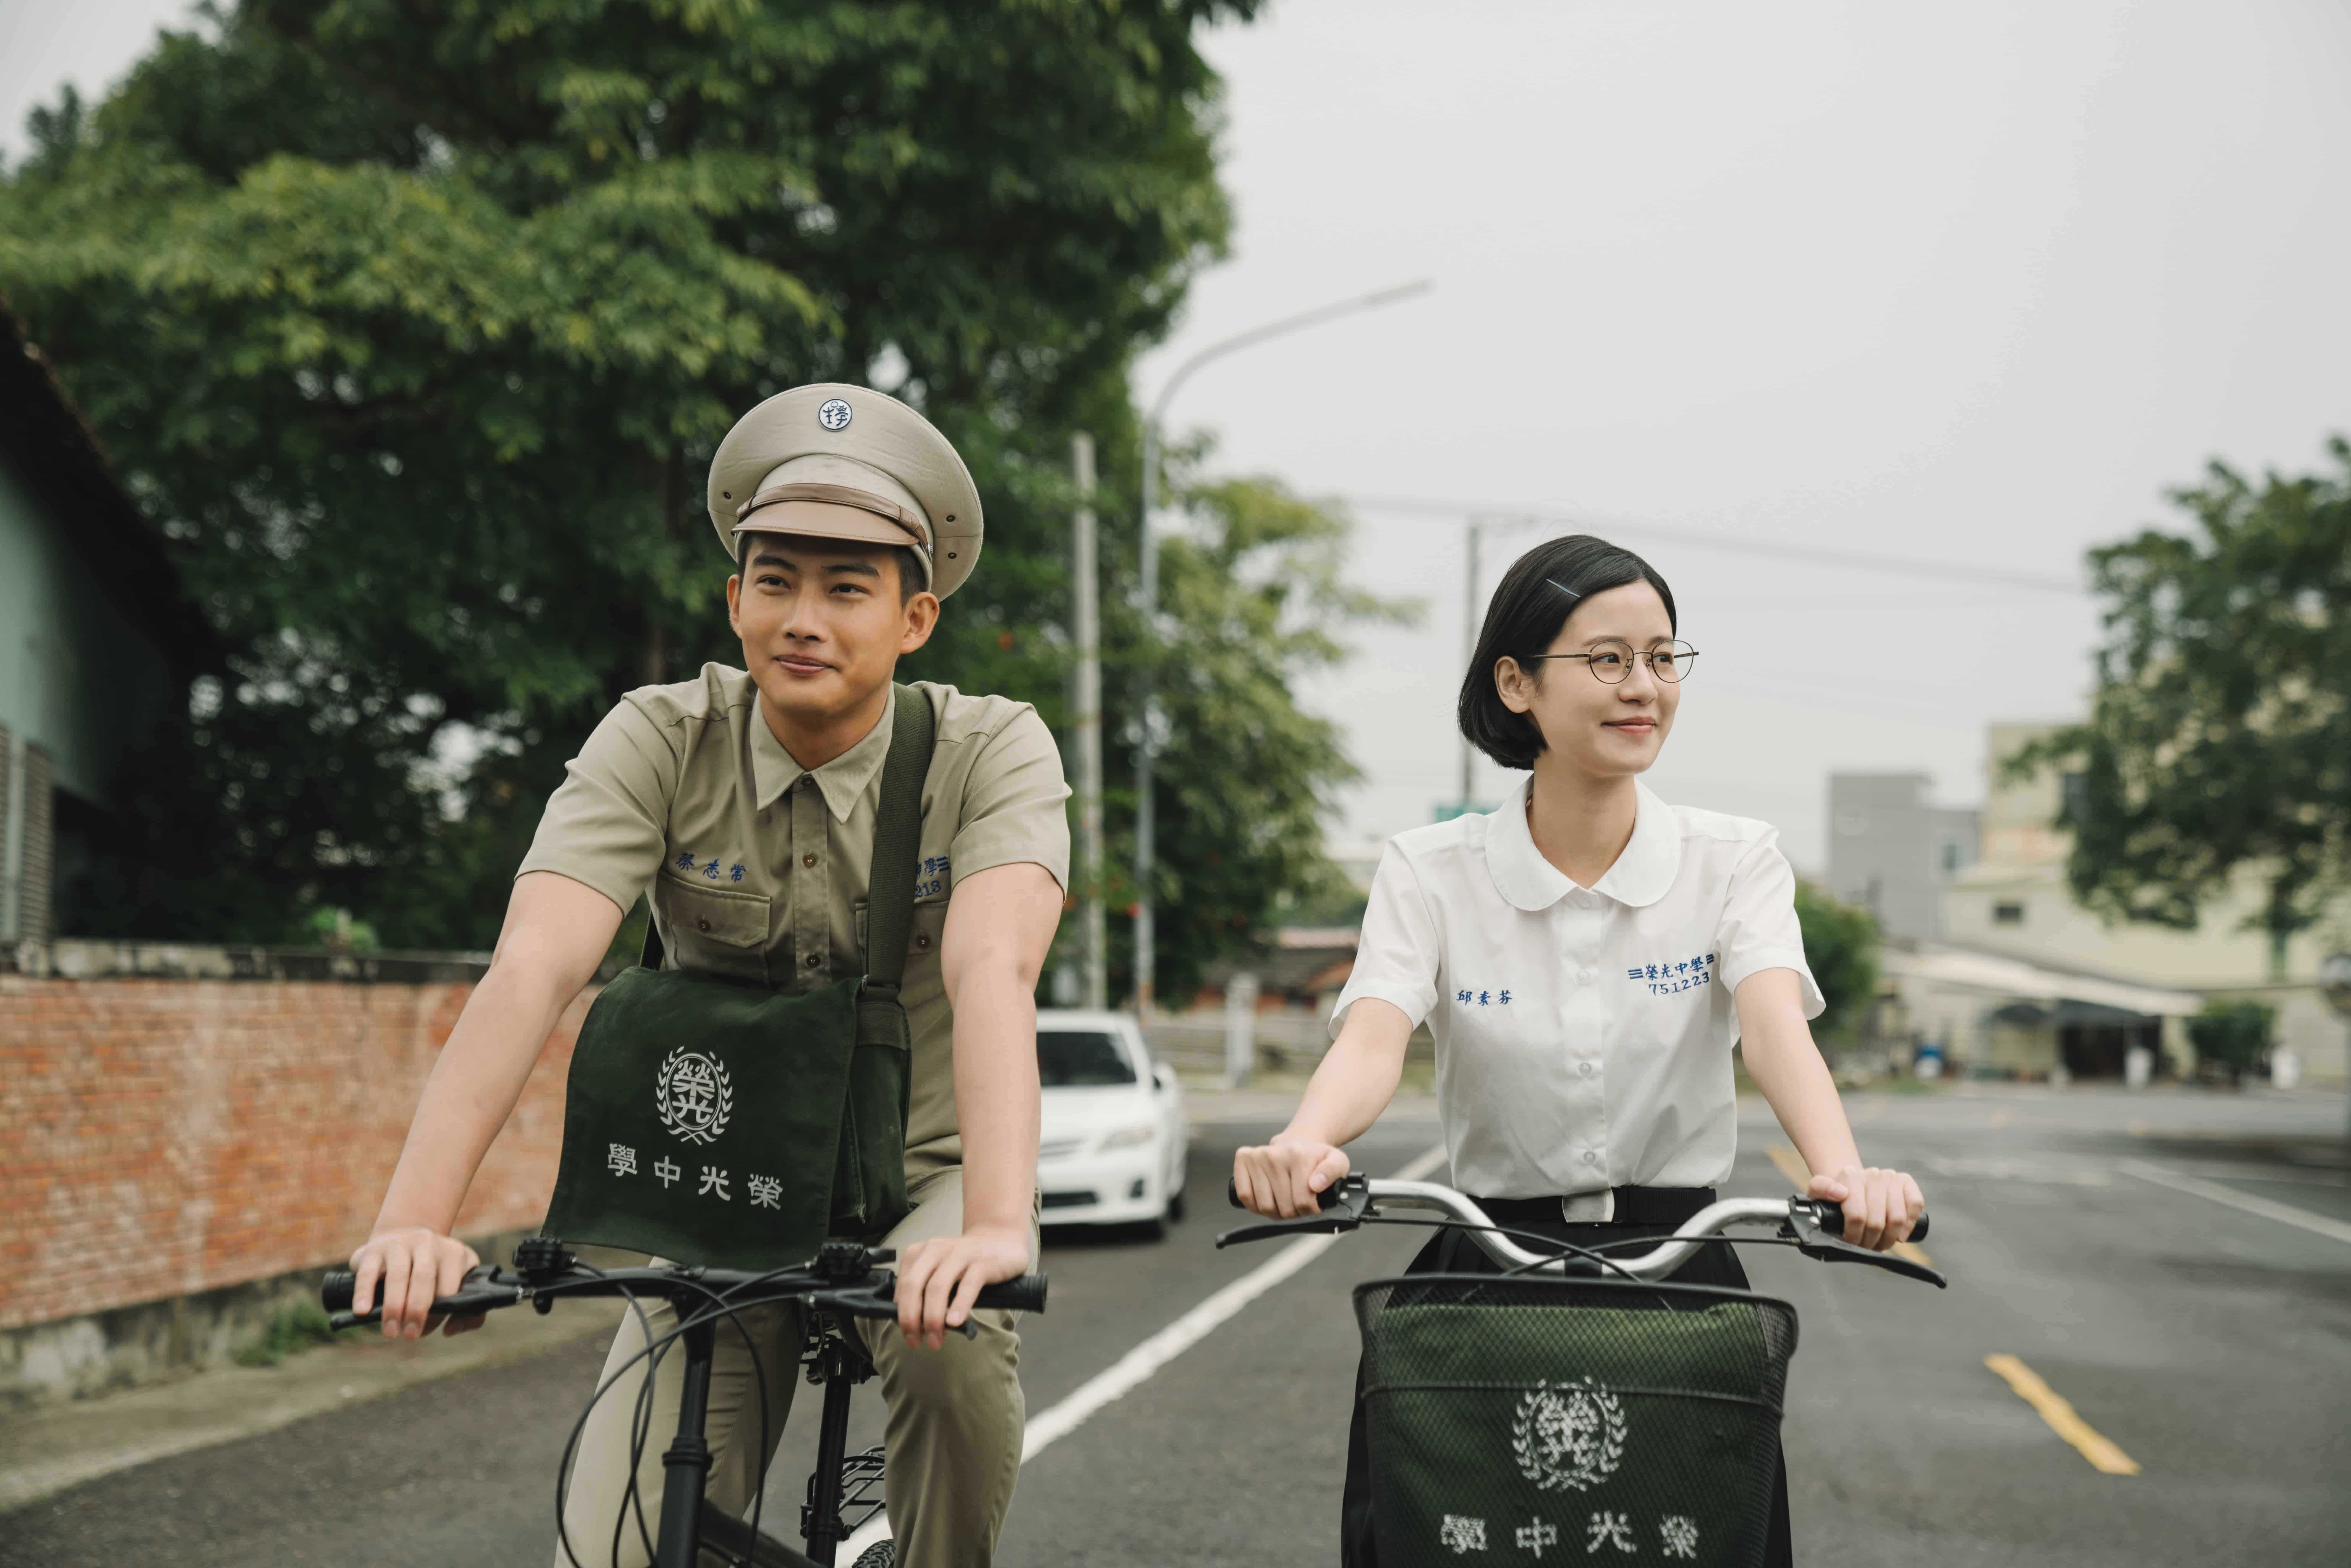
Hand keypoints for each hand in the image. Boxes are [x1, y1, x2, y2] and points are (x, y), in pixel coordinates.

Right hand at [348, 1227, 483, 1339]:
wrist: (405, 1234)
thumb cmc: (434, 1271)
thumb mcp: (459, 1281)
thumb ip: (467, 1311)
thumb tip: (451, 1330)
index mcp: (453, 1254)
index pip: (449, 1286)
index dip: (440, 1311)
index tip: (427, 1331)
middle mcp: (428, 1244)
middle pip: (424, 1277)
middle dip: (417, 1310)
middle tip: (410, 1335)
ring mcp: (400, 1243)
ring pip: (398, 1275)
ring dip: (393, 1306)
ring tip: (390, 1332)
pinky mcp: (374, 1249)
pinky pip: (368, 1272)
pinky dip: (364, 1293)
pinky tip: (362, 1312)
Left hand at [895, 1222, 1029, 1350]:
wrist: (1000, 1241)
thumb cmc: (966, 1262)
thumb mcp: (940, 1271)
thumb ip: (925, 1292)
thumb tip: (915, 1326)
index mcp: (921, 1252)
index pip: (901, 1285)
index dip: (900, 1313)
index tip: (907, 1333)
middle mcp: (936, 1249)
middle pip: (913, 1286)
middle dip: (910, 1318)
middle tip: (915, 1342)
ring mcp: (960, 1253)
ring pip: (937, 1287)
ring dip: (932, 1318)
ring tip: (935, 1340)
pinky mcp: (983, 1261)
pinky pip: (968, 1285)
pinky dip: (958, 1306)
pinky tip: (955, 1322)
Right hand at [1233, 1135, 1350, 1218]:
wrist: (1299, 1142)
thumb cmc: (1316, 1157)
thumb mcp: (1337, 1162)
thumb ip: (1333, 1172)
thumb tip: (1316, 1184)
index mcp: (1298, 1155)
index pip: (1302, 1202)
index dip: (1310, 1211)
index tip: (1313, 1204)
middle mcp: (1275, 1155)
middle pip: (1284, 1208)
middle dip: (1294, 1213)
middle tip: (1298, 1204)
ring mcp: (1257, 1157)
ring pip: (1264, 1206)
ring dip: (1275, 1212)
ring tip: (1284, 1201)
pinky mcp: (1243, 1159)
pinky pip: (1245, 1196)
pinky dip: (1255, 1206)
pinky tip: (1268, 1198)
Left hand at [1808, 1166, 1923, 1250]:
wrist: (1850, 1185)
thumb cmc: (1834, 1196)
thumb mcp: (1817, 1193)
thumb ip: (1820, 1189)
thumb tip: (1841, 1193)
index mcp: (1850, 1176)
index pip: (1857, 1216)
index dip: (1854, 1236)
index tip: (1850, 1242)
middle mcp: (1872, 1174)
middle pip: (1877, 1221)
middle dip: (1871, 1241)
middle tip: (1866, 1246)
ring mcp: (1891, 1177)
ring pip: (1897, 1217)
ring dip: (1889, 1238)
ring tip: (1879, 1243)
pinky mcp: (1906, 1182)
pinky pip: (1916, 1203)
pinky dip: (1909, 1224)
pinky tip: (1901, 1234)